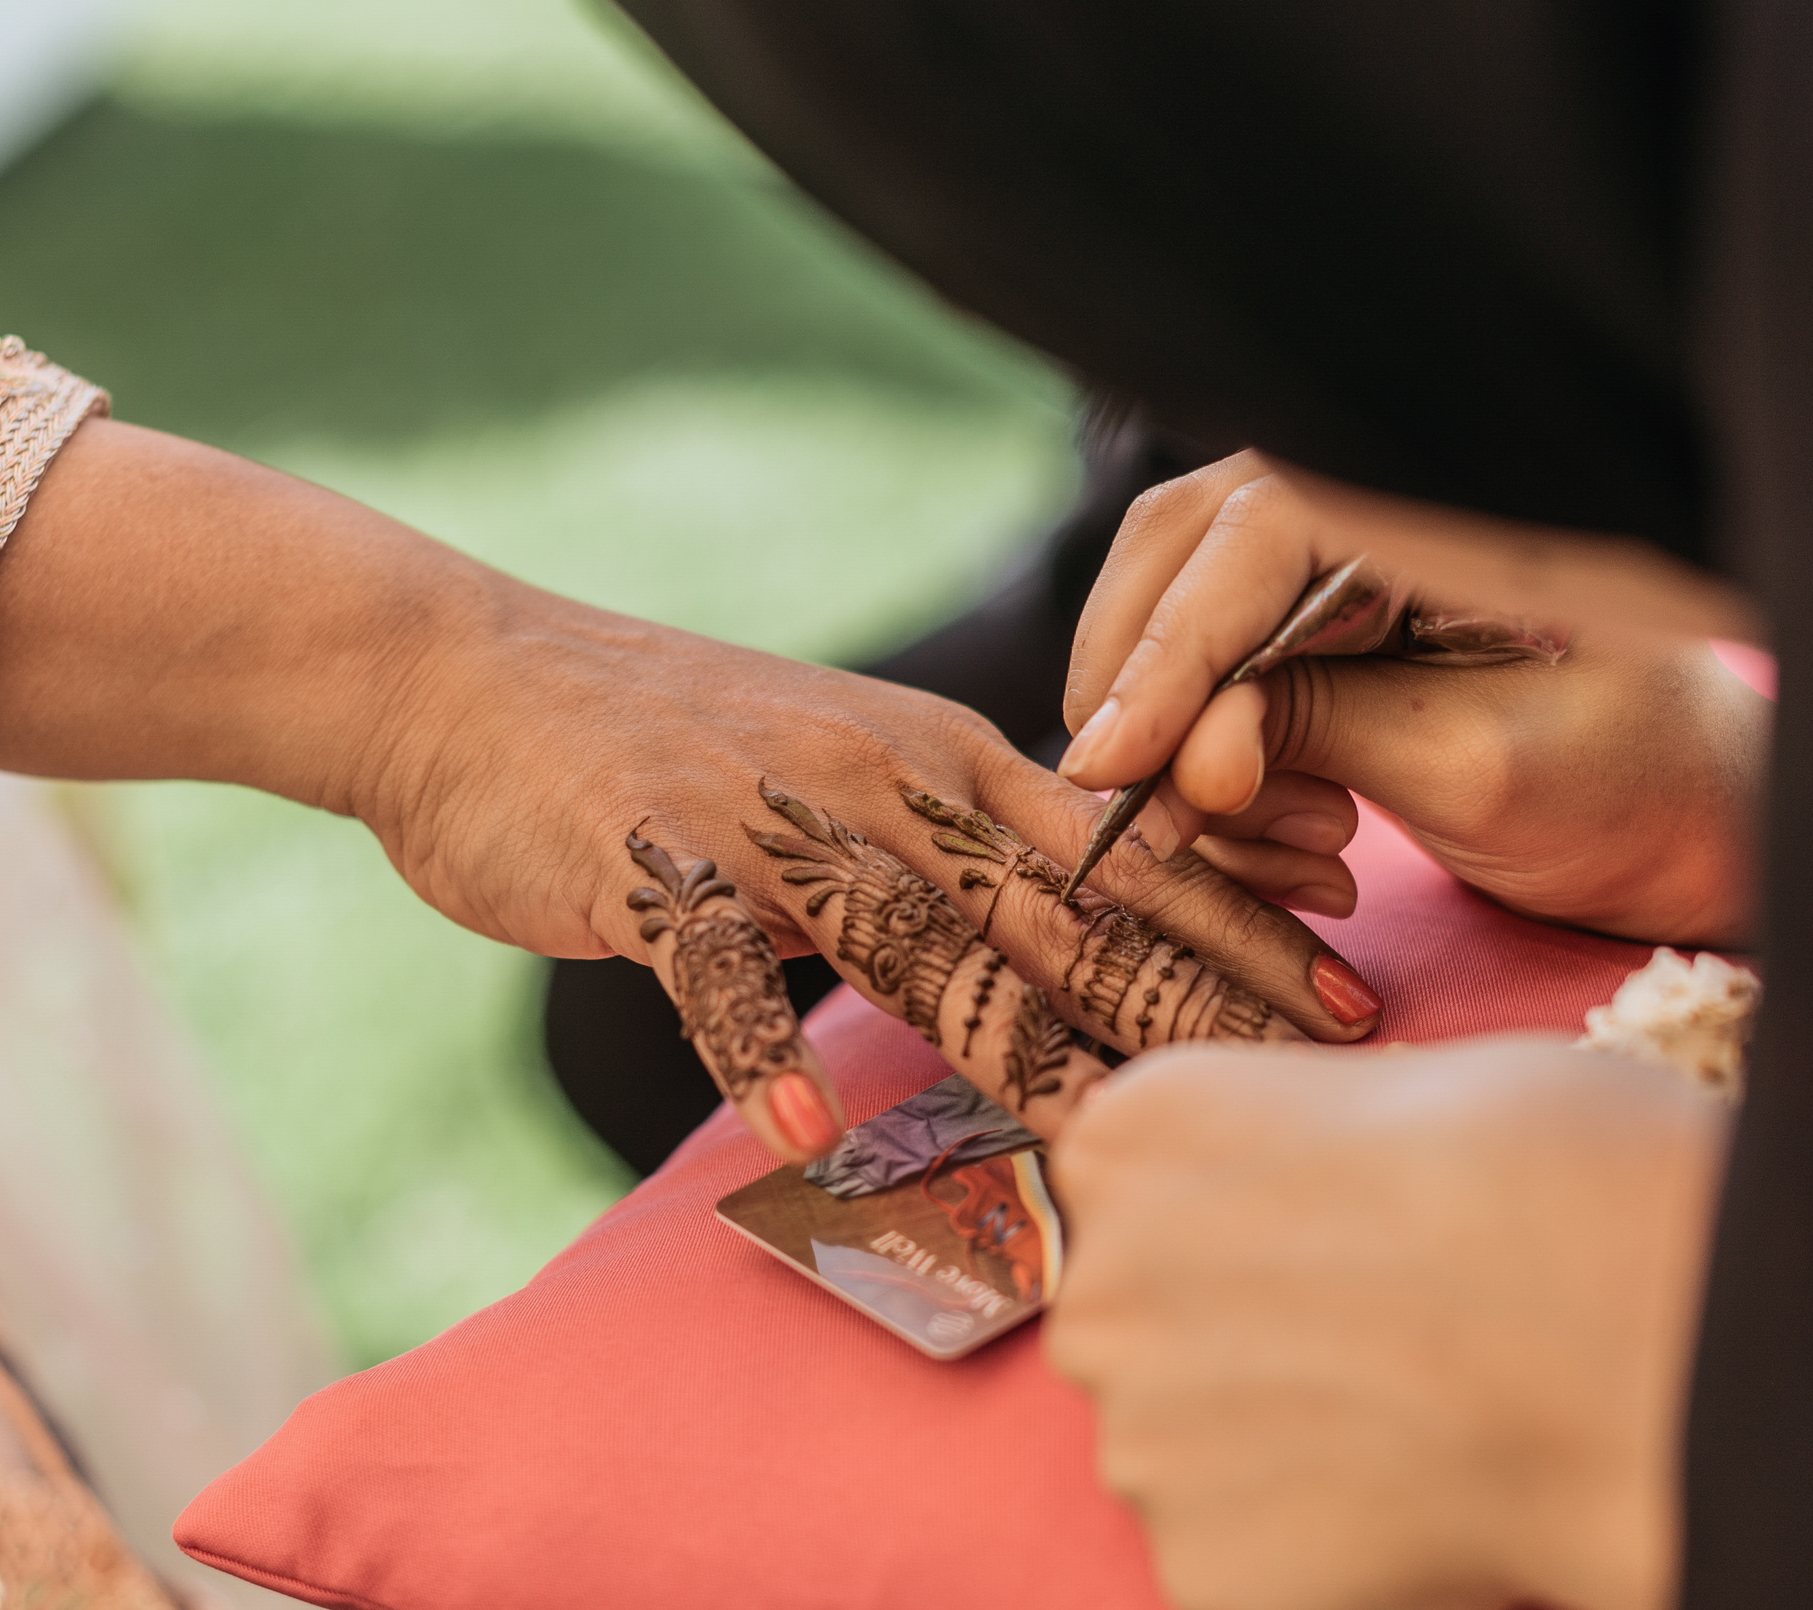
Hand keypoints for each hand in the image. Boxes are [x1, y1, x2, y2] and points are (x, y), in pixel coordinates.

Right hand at [0, 422, 1387, 1161]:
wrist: (463, 675)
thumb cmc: (654, 736)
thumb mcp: (833, 764)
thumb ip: (938, 842)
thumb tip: (1044, 933)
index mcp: (933, 763)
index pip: (1117, 852)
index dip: (1239, 917)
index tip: (1348, 978)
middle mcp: (877, 789)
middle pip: (1059, 910)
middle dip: (1197, 993)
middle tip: (1318, 1067)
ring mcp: (766, 830)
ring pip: (919, 949)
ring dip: (1023, 1046)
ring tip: (1115, 1137)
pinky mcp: (650, 870)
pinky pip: (710, 969)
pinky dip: (752, 1042)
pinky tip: (793, 1125)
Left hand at [1046, 1039, 1728, 1609]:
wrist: (1626, 1324)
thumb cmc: (1551, 1172)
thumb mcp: (1386, 1088)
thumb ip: (1287, 1153)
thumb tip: (1299, 1195)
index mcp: (1129, 1139)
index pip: (1128, 1198)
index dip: (1239, 1231)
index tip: (1326, 1247)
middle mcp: (1100, 1281)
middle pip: (1141, 1334)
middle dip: (1237, 1352)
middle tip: (1382, 1355)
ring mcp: (1138, 1432)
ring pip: (1185, 1458)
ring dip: (1276, 1460)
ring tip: (1418, 1432)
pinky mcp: (1200, 1566)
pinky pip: (1241, 1566)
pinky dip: (1319, 1557)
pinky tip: (1420, 1510)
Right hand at [1058, 453, 1768, 945]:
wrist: (1697, 824)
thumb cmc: (1630, 787)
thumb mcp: (1471, 766)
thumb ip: (1313, 732)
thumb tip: (1176, 756)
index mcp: (1438, 496)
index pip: (1247, 537)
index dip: (1165, 653)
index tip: (1113, 765)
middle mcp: (1372, 498)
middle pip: (1179, 553)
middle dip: (1141, 688)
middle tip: (1138, 810)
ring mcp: (1338, 556)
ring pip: (1176, 615)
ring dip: (1185, 740)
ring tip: (1305, 845)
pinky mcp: (1321, 623)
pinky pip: (1213, 674)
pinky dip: (1218, 763)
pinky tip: (1300, 836)